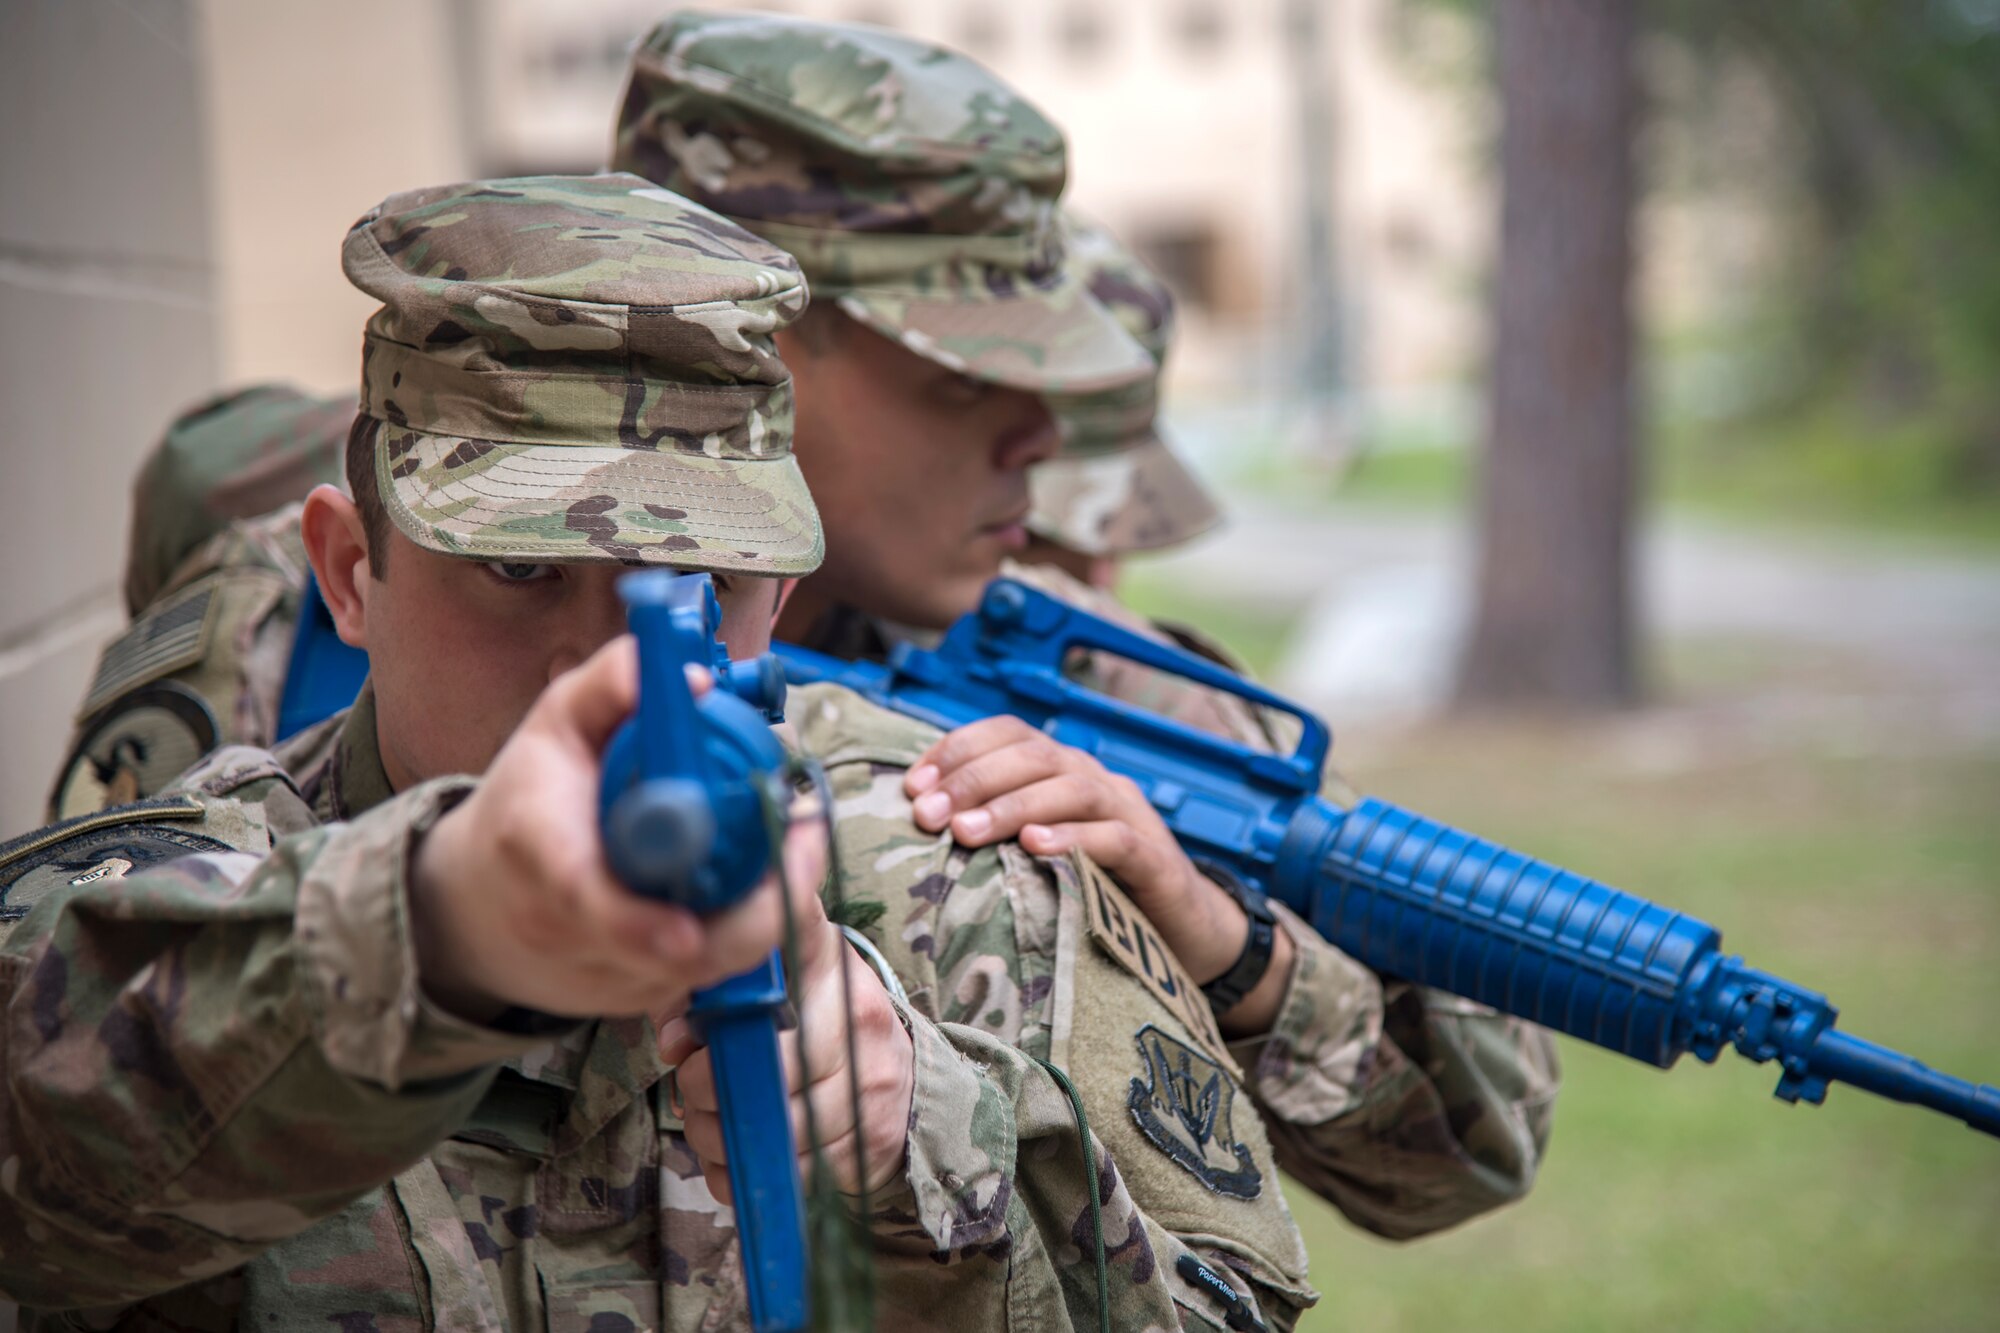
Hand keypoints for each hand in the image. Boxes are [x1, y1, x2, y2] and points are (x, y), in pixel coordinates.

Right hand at [409, 635, 823, 1022]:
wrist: (477, 901)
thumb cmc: (528, 799)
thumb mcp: (558, 723)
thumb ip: (614, 686)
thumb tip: (691, 677)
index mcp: (536, 853)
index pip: (585, 902)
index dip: (640, 924)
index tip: (691, 928)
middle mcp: (564, 931)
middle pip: (670, 952)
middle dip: (748, 913)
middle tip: (803, 844)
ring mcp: (602, 977)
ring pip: (702, 970)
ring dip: (759, 914)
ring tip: (793, 849)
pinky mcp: (635, 1002)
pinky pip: (704, 977)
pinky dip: (739, 934)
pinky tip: (754, 883)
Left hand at [662, 888, 915, 1200]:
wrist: (899, 1072)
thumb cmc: (816, 1021)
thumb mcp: (776, 983)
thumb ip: (711, 995)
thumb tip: (675, 1042)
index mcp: (830, 964)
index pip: (792, 936)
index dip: (737, 975)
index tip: (702, 1010)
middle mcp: (859, 1018)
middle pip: (768, 1065)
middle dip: (708, 1089)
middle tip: (691, 1090)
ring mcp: (871, 1084)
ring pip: (778, 1130)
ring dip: (723, 1138)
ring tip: (711, 1125)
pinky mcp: (872, 1142)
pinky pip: (793, 1176)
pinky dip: (749, 1175)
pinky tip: (738, 1156)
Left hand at [904, 716, 1293, 1033]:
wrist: (1185, 934)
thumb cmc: (1095, 892)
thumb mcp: (1037, 854)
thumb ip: (994, 833)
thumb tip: (919, 829)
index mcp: (1063, 770)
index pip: (1010, 733)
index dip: (958, 749)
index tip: (913, 786)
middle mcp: (1095, 780)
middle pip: (1035, 755)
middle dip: (973, 779)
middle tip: (928, 816)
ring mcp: (1130, 815)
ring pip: (1071, 788)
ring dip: (1011, 805)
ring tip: (965, 831)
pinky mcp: (1157, 860)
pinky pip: (1115, 838)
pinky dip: (1073, 838)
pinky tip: (1035, 847)